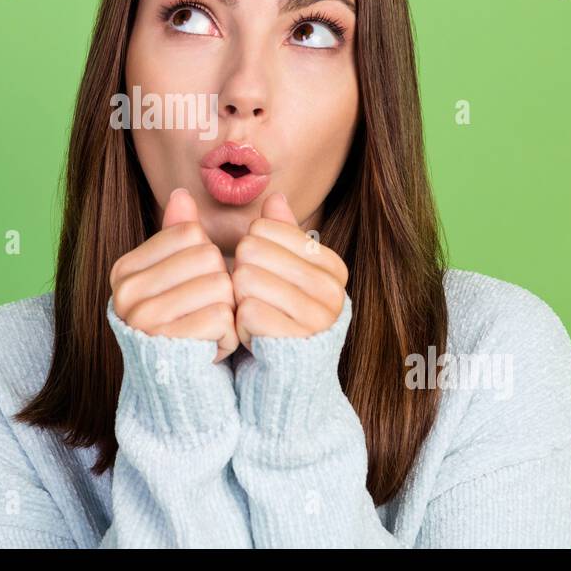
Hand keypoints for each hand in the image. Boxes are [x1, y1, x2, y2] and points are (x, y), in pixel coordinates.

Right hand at [110, 187, 240, 362]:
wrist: (177, 386)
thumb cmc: (181, 323)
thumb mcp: (176, 275)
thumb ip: (177, 234)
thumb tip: (181, 193)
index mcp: (124, 269)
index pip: (189, 232)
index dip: (207, 257)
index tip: (193, 285)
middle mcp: (126, 293)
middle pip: (207, 257)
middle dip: (221, 284)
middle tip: (205, 311)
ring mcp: (144, 321)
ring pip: (219, 286)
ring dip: (228, 310)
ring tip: (210, 328)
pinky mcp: (170, 347)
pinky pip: (222, 319)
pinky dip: (229, 334)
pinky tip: (213, 345)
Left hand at [231, 193, 349, 349]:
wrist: (285, 374)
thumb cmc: (280, 313)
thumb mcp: (284, 271)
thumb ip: (280, 233)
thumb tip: (274, 196)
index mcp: (333, 267)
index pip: (264, 227)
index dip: (250, 248)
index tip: (263, 272)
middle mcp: (332, 292)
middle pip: (252, 249)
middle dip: (240, 271)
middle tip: (251, 295)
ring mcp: (316, 319)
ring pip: (246, 278)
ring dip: (237, 297)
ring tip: (251, 312)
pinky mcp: (291, 343)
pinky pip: (244, 312)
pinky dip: (238, 322)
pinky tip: (250, 333)